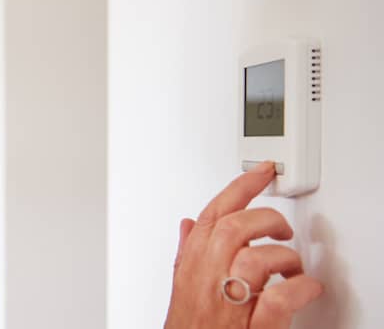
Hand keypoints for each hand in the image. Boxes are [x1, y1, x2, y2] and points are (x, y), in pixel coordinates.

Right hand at [164, 162, 323, 328]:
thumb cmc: (188, 327)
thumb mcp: (181, 285)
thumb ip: (187, 252)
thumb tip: (189, 223)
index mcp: (191, 266)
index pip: (213, 214)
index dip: (239, 188)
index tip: (262, 172)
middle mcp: (207, 281)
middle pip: (234, 229)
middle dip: (266, 221)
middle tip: (282, 230)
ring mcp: (228, 305)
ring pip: (254, 259)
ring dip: (284, 258)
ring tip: (293, 267)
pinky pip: (277, 301)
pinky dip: (298, 290)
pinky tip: (306, 287)